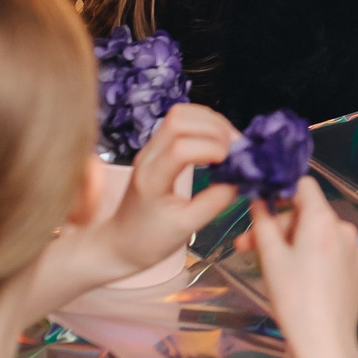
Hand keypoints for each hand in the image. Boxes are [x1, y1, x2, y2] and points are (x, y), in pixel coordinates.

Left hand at [108, 102, 238, 276]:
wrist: (119, 243)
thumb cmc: (150, 240)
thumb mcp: (186, 228)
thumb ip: (214, 202)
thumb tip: (238, 178)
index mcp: (152, 179)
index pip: (182, 148)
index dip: (213, 148)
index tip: (233, 163)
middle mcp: (147, 157)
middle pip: (179, 119)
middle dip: (215, 128)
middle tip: (237, 148)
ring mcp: (149, 149)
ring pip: (180, 114)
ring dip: (210, 121)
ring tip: (230, 143)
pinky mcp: (156, 148)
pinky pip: (179, 122)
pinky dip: (203, 124)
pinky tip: (217, 142)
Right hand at [248, 175, 357, 357]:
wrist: (327, 343)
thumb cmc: (295, 298)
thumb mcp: (271, 258)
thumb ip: (263, 223)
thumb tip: (258, 200)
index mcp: (323, 219)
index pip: (304, 185)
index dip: (280, 191)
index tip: (260, 209)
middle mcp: (343, 228)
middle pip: (306, 213)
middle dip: (277, 226)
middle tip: (247, 247)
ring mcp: (353, 249)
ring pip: (316, 234)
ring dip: (290, 242)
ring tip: (267, 266)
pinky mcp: (355, 268)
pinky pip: (328, 250)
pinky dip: (309, 255)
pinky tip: (293, 277)